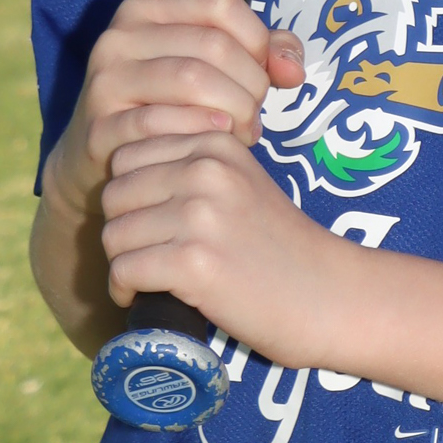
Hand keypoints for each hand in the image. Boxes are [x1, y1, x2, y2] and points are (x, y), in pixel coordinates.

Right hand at [42, 0, 304, 227]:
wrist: (103, 165)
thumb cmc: (170, 110)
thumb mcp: (211, 69)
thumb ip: (261, 54)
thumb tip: (291, 69)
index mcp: (145, 10)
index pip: (219, 2)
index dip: (256, 39)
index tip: (265, 74)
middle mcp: (118, 37)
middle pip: (213, 44)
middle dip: (250, 84)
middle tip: (255, 115)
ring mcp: (105, 81)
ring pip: (193, 78)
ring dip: (233, 111)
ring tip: (241, 133)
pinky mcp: (100, 127)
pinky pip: (165, 123)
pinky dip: (201, 134)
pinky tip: (213, 146)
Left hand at [100, 125, 341, 344]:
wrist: (329, 295)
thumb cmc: (280, 247)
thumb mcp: (241, 184)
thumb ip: (191, 169)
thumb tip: (120, 180)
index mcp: (215, 144)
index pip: (128, 154)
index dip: (129, 193)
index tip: (148, 222)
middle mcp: (206, 171)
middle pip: (114, 193)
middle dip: (122, 228)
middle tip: (146, 254)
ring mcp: (200, 215)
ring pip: (113, 234)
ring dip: (123, 262)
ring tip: (149, 278)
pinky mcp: (193, 262)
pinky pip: (123, 270)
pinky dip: (124, 291)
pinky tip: (142, 298)